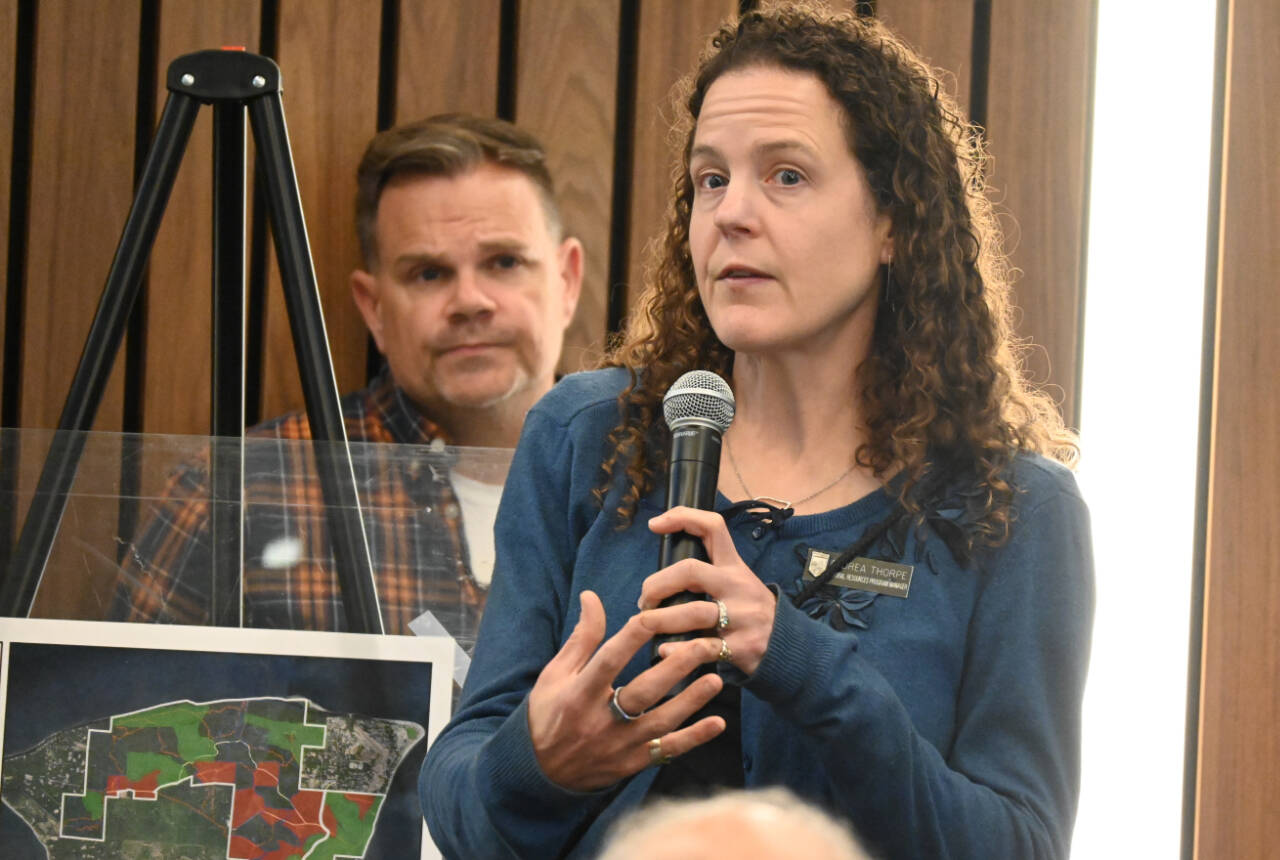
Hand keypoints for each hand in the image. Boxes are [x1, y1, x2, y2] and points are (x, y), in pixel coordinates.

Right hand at [526, 591, 725, 791]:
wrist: (541, 772)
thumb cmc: (549, 713)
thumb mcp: (555, 674)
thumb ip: (581, 637)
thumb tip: (591, 596)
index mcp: (579, 694)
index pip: (608, 660)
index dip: (631, 637)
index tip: (654, 615)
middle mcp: (601, 720)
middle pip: (643, 692)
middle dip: (675, 668)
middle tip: (704, 645)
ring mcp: (619, 745)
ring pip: (661, 723)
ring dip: (690, 701)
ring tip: (715, 679)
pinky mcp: (632, 763)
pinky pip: (667, 751)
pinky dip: (693, 739)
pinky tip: (717, 723)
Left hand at [641, 506, 776, 675]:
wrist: (789, 647)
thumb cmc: (750, 613)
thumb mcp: (737, 584)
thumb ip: (708, 574)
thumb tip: (664, 573)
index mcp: (734, 566)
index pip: (713, 527)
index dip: (682, 517)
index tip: (654, 524)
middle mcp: (739, 586)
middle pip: (690, 571)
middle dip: (657, 584)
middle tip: (644, 601)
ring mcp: (743, 616)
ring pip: (693, 612)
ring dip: (659, 620)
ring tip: (645, 626)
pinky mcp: (743, 646)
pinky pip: (703, 646)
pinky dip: (677, 650)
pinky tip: (664, 651)